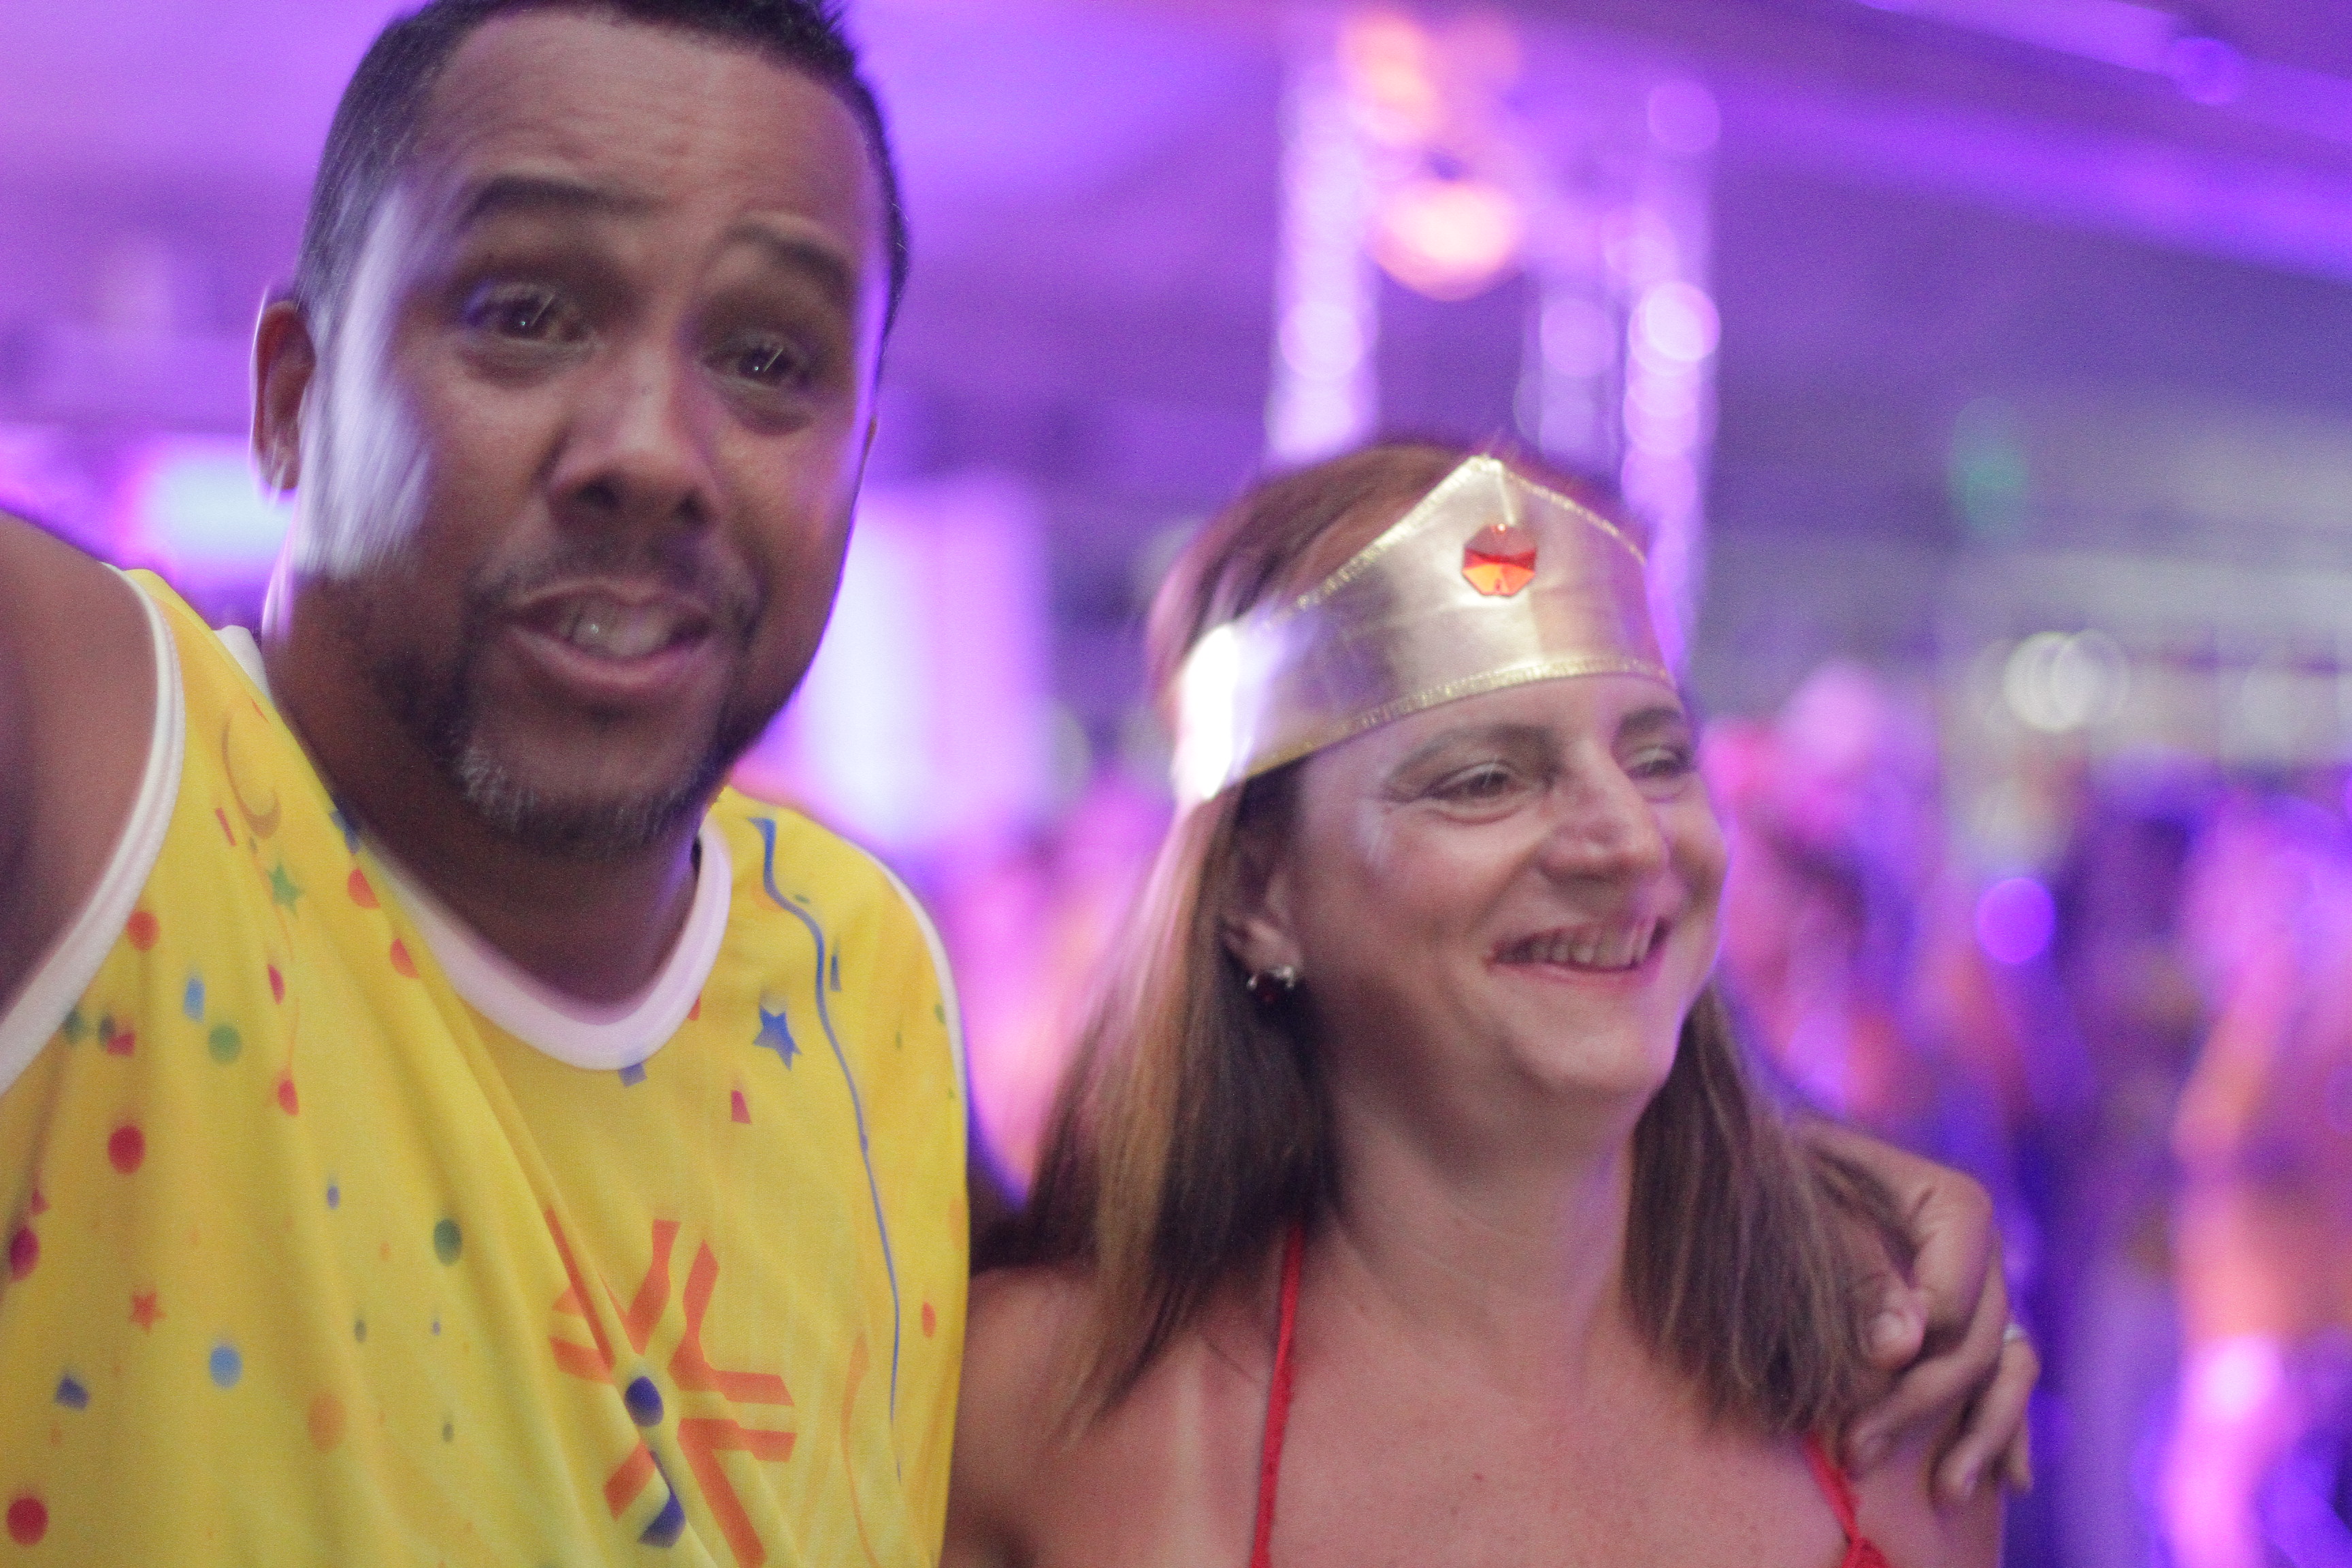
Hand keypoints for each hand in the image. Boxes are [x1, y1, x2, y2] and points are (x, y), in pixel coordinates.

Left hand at [1812, 1123, 2037, 1502]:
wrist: (1781, 1160)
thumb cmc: (1788, 1173)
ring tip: (1945, 1493)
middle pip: (1972, 1344)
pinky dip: (2006, 1430)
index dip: (1918, 1344)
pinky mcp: (1972, 1325)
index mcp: (1954, 1207)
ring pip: (2005, 1372)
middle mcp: (1984, 1252)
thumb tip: (1901, 1350)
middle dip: (1918, 1407)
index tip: (1869, 1377)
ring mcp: (1985, 1291)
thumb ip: (1856, 1271)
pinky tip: (2009, 1482)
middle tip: (1855, 1454)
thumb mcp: (1810, 1205)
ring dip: (1979, 1437)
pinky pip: (2006, 1382)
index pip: (1954, 1298)